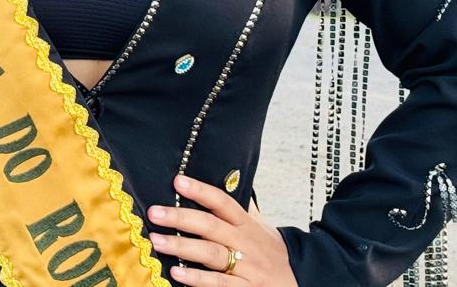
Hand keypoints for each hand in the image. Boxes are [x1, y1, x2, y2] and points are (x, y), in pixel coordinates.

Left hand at [147, 176, 296, 286]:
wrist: (302, 281)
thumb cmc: (273, 252)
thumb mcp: (262, 226)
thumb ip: (242, 208)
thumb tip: (230, 180)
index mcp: (247, 224)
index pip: (223, 202)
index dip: (201, 190)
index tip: (178, 181)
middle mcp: (246, 243)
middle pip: (211, 226)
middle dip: (181, 219)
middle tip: (155, 212)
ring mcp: (246, 267)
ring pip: (211, 254)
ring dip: (182, 248)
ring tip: (157, 241)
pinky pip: (219, 284)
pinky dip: (198, 279)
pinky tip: (177, 274)